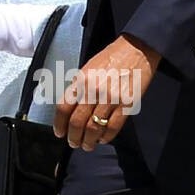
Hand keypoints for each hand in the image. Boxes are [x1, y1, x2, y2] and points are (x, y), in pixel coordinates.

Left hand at [53, 34, 159, 150]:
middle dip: (73, 137)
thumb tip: (69, 109)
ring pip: (94, 128)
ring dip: (88, 141)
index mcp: (81, 80)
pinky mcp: (128, 105)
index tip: (59, 132)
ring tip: (86, 145)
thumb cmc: (111, 57)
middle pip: (77, 122)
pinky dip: (106, 137)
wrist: (136, 50)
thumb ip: (78, 88)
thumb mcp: (87, 68)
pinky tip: (102, 139)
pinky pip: (113, 127)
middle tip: (73, 143)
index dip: (59, 124)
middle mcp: (94, 90)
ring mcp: (112, 98)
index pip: (63, 108)